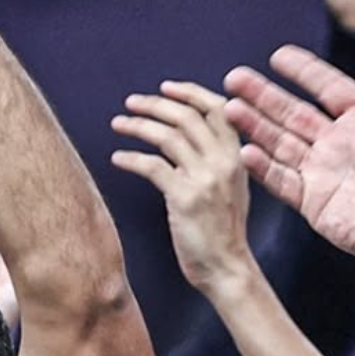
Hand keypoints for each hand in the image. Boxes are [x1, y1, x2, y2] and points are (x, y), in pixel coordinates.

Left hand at [111, 81, 252, 295]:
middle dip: (155, 104)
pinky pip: (151, 166)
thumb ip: (216, 159)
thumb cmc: (223, 230)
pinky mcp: (184, 197)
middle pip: (186, 117)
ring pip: (167, 136)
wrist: (227, 268)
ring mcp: (205, 179)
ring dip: (137, 125)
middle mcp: (224, 162)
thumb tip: (187, 135)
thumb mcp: (231, 187)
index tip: (165, 87)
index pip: (217, 108)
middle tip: (131, 103)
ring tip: (117, 123)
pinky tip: (117, 158)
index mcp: (237, 156)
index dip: (189, 92)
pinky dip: (130, 158)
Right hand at [224, 48, 354, 274]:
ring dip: (253, 125)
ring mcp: (323, 171)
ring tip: (228, 106)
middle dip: (263, 95)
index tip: (279, 55)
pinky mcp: (313, 200)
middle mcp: (339, 143)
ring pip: (279, 141)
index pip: (329, 88)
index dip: (305, 71)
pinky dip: (262, 166)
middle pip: (292, 112)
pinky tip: (243, 150)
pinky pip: (282, 179)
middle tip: (235, 76)